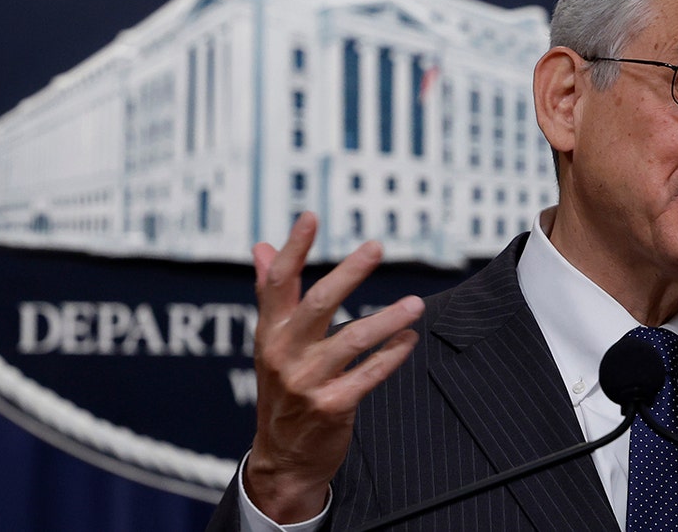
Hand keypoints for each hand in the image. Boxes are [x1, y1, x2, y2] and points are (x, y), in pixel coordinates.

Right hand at [244, 211, 424, 522]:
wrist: (282, 460)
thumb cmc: (283, 391)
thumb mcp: (270, 343)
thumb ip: (271, 294)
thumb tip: (261, 247)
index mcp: (270, 332)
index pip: (278, 282)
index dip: (293, 248)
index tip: (310, 216)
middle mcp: (285, 353)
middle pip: (319, 303)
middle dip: (349, 272)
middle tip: (376, 246)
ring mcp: (308, 381)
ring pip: (353, 339)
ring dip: (388, 319)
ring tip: (416, 304)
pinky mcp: (332, 406)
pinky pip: (369, 375)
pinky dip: (392, 355)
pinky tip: (410, 339)